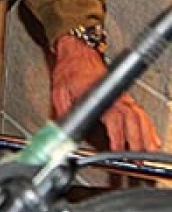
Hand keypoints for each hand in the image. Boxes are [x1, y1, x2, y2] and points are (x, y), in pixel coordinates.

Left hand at [51, 35, 160, 151]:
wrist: (77, 52)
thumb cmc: (70, 70)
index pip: (114, 119)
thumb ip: (64, 111)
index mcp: (101, 96)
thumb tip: (63, 129)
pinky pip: (140, 115)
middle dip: (136, 142)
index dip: (117, 136)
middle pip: (133, 122)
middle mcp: (116, 97)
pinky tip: (151, 139)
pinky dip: (148, 128)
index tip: (118, 150)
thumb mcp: (59, 92)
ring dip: (146, 137)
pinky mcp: (124, 98)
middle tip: (138, 160)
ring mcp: (123, 97)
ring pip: (140, 119)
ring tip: (149, 153)